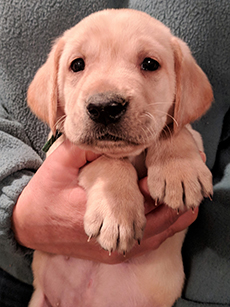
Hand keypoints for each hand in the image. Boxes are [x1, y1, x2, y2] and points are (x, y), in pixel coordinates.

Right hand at [12, 142, 202, 263]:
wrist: (30, 226)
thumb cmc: (44, 195)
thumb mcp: (58, 165)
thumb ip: (82, 148)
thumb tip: (108, 134)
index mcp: (99, 211)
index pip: (142, 200)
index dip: (159, 185)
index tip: (171, 169)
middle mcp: (112, 235)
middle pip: (157, 220)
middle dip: (174, 200)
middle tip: (187, 183)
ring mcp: (114, 248)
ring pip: (157, 234)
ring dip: (173, 216)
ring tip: (186, 198)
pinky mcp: (113, 252)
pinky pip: (148, 243)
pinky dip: (163, 228)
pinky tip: (170, 216)